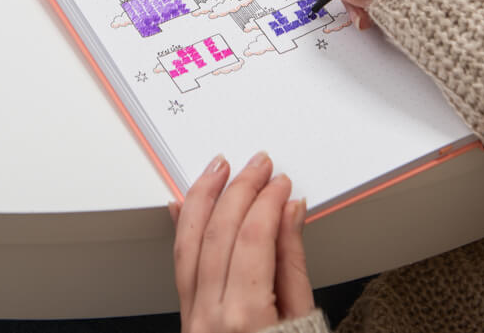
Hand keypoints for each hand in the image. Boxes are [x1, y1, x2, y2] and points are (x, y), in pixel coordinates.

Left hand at [170, 152, 313, 332]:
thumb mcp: (304, 322)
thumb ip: (291, 264)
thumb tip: (290, 214)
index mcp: (245, 319)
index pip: (252, 238)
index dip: (267, 202)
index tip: (281, 183)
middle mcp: (211, 317)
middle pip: (219, 233)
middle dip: (239, 189)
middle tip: (258, 165)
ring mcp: (193, 319)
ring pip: (189, 243)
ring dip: (205, 198)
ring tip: (220, 168)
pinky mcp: (186, 320)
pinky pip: (179, 265)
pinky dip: (183, 229)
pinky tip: (186, 205)